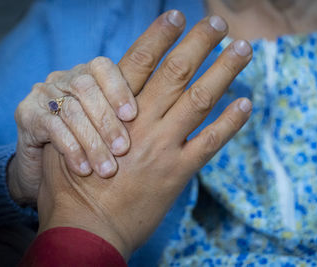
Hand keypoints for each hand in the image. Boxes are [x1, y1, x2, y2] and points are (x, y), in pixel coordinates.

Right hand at [38, 13, 251, 259]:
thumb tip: (102, 99)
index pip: (141, 60)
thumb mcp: (70, 139)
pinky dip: (230, 121)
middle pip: (177, 71)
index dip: (160, 34)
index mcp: (115, 111)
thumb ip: (90, 116)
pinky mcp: (178, 172)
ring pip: (200, 99)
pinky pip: (210, 141)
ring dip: (224, 71)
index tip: (178, 15)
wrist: (85, 227)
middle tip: (218, 22)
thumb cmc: (71, 184)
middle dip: (199, 42)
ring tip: (242, 50)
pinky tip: (246, 103)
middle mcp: (144, 122)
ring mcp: (164, 146)